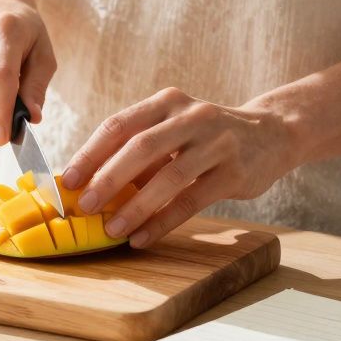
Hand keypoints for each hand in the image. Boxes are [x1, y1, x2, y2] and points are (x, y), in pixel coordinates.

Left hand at [60, 88, 298, 247]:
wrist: (272, 133)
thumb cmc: (206, 136)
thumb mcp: (173, 128)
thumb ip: (139, 149)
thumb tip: (90, 184)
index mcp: (166, 102)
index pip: (119, 125)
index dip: (90, 153)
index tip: (68, 180)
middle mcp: (191, 116)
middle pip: (140, 148)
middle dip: (107, 179)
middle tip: (84, 206)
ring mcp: (216, 142)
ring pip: (168, 176)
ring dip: (135, 206)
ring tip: (111, 229)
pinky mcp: (234, 172)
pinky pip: (191, 200)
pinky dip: (162, 221)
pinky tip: (142, 238)